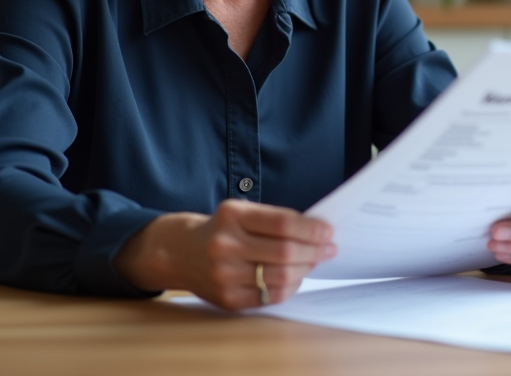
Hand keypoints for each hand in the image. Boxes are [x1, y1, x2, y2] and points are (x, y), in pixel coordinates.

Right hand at [114, 199, 335, 309]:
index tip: (327, 231)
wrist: (181, 253)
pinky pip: (271, 296)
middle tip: (329, 248)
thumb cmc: (221, 229)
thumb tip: (317, 233)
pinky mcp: (228, 299)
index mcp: (232, 216)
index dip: (310, 229)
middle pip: (285, 252)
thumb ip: (274, 220)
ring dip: (306, 269)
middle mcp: (225, 245)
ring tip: (314, 261)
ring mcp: (225, 275)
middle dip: (314, 250)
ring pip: (282, 276)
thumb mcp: (241, 212)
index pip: (282, 223)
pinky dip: (290, 286)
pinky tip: (296, 277)